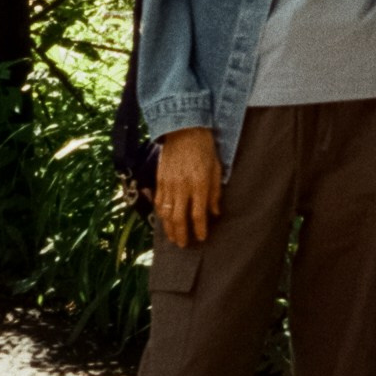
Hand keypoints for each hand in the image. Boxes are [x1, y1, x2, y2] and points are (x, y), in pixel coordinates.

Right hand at [154, 125, 222, 246]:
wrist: (184, 130)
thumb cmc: (205, 149)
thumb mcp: (217, 170)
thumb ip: (215, 193)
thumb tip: (215, 213)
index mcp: (199, 184)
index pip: (198, 214)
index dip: (200, 229)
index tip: (202, 237)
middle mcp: (182, 187)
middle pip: (179, 218)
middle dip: (181, 234)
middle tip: (184, 245)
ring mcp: (169, 184)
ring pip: (166, 213)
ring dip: (169, 228)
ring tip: (172, 238)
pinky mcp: (160, 179)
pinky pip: (158, 202)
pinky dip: (161, 214)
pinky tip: (164, 221)